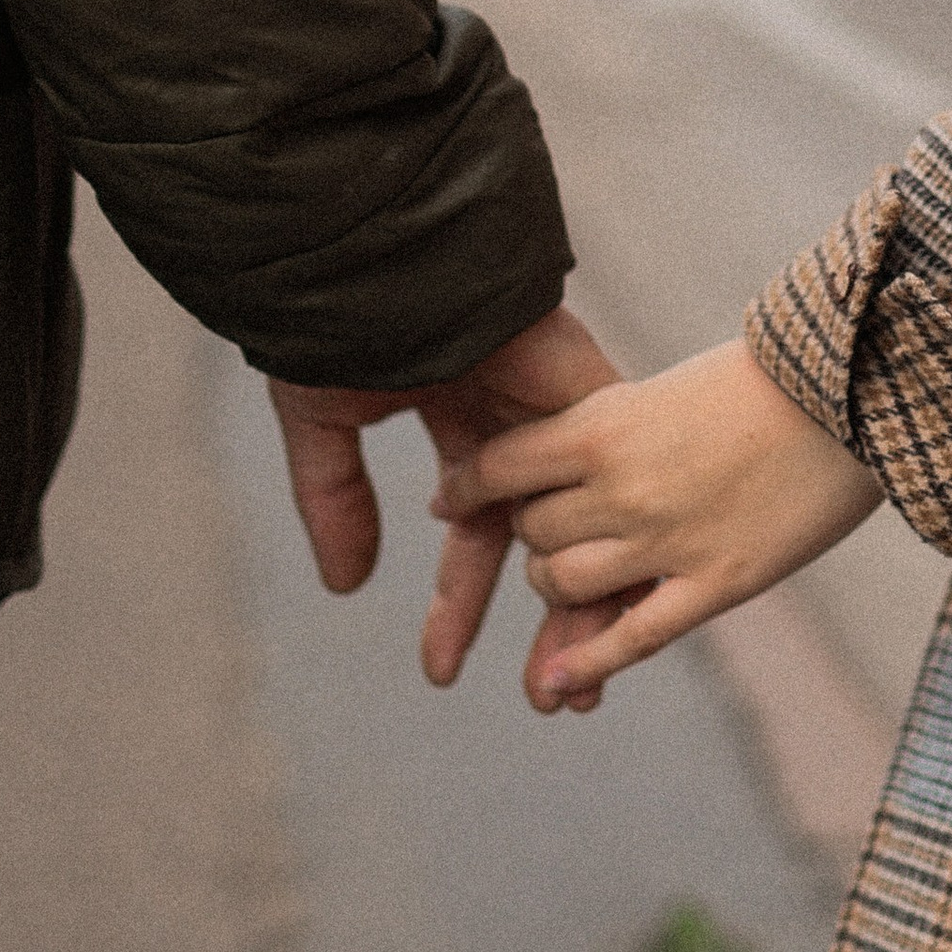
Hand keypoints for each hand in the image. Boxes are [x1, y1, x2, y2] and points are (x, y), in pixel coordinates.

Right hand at [268, 303, 621, 687]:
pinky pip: (619, 480)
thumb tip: (348, 586)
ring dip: (592, 602)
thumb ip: (337, 500)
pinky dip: (624, 545)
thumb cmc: (342, 318)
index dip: (457, 603)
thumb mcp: (325, 421)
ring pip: (590, 521)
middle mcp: (517, 422)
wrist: (378, 251)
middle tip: (552, 700)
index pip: (470, 532)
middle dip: (546, 620)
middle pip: (545, 542)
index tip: (440, 670)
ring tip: (586, 684)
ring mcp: (558, 408)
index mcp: (458, 419)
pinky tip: (626, 610)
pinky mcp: (592, 394)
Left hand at [441, 338, 880, 712]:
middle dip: (534, 533)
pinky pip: (629, 639)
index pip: (502, 467)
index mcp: (603, 423)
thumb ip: (610, 427)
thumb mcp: (666, 387)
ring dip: (558, 586)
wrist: (855, 393)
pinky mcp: (716, 584)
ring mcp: (666, 542)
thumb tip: (561, 455)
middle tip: (553, 527)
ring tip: (577, 578)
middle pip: (531, 533)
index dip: (469, 486)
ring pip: (562, 587)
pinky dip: (584, 666)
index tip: (454, 497)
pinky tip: (555, 684)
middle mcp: (621, 487)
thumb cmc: (768, 378)